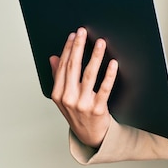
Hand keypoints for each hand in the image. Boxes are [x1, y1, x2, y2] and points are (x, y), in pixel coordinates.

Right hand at [49, 27, 117, 148]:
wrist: (90, 135)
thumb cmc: (77, 113)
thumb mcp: (64, 97)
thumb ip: (58, 77)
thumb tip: (53, 58)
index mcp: (58, 94)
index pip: (63, 66)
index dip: (69, 49)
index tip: (74, 35)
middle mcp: (68, 98)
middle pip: (74, 67)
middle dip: (79, 47)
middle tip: (84, 32)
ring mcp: (82, 104)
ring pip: (89, 75)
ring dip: (95, 57)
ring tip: (101, 43)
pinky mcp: (98, 108)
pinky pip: (105, 88)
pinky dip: (109, 75)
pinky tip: (113, 63)